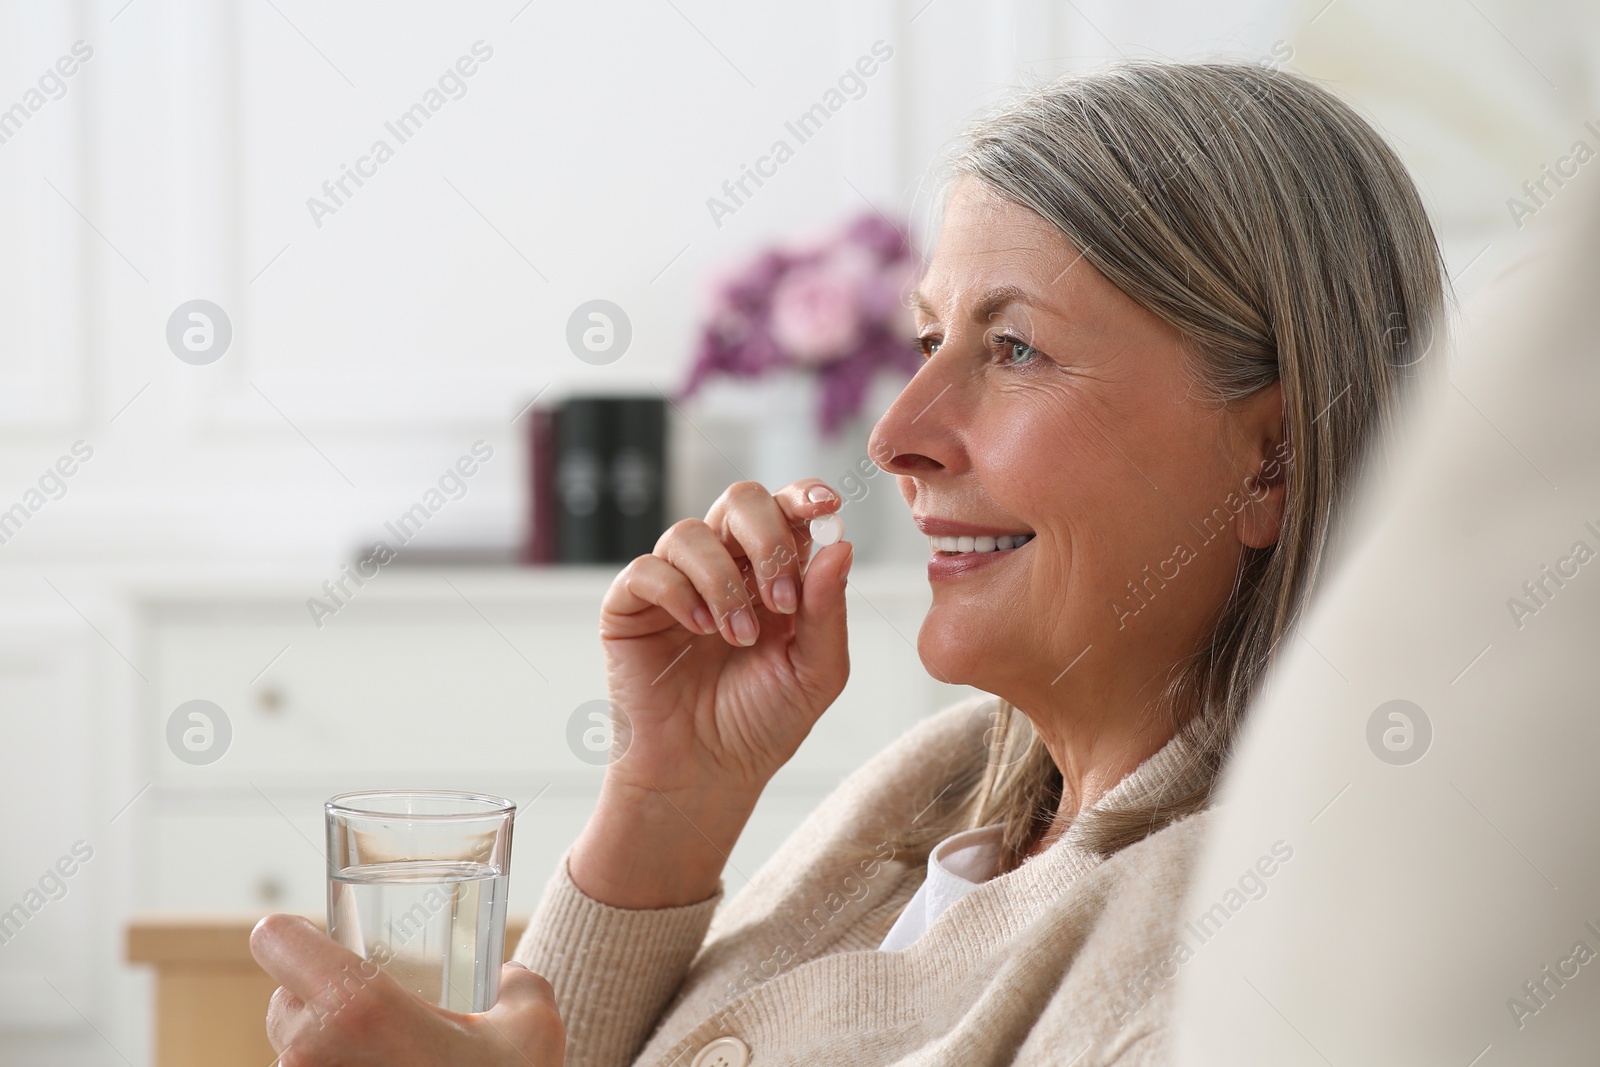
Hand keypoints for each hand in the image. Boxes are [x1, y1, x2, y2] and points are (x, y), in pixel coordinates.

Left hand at [251, 914, 563, 1066]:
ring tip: (386, 1060)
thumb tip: (506, 978)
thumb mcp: (532, 1025)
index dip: (297, 935)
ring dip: (328, 1051)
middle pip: (283, 1000)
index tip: (326, 944)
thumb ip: (516, 982)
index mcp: (356, 1006)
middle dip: (320, 999)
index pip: (274, 940)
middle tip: (372, 1013)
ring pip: (293, 1054)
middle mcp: (310, 1053)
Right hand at [601, 478, 852, 797]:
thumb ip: (828, 610)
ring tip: (738, 637)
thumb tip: (839, 544)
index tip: (826, 506)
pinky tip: (699, 631)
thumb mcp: (816, 672)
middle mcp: (724, 568)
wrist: (706, 775)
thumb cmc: (762, 725)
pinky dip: (678, 592)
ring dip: (723, 582)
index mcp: (773, 574)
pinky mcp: (630, 607)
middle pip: (740, 501)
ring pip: (691, 533)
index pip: (786, 510)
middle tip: (782, 599)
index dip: (803, 496)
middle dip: (767, 537)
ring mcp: (675, 584)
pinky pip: (647, 569)